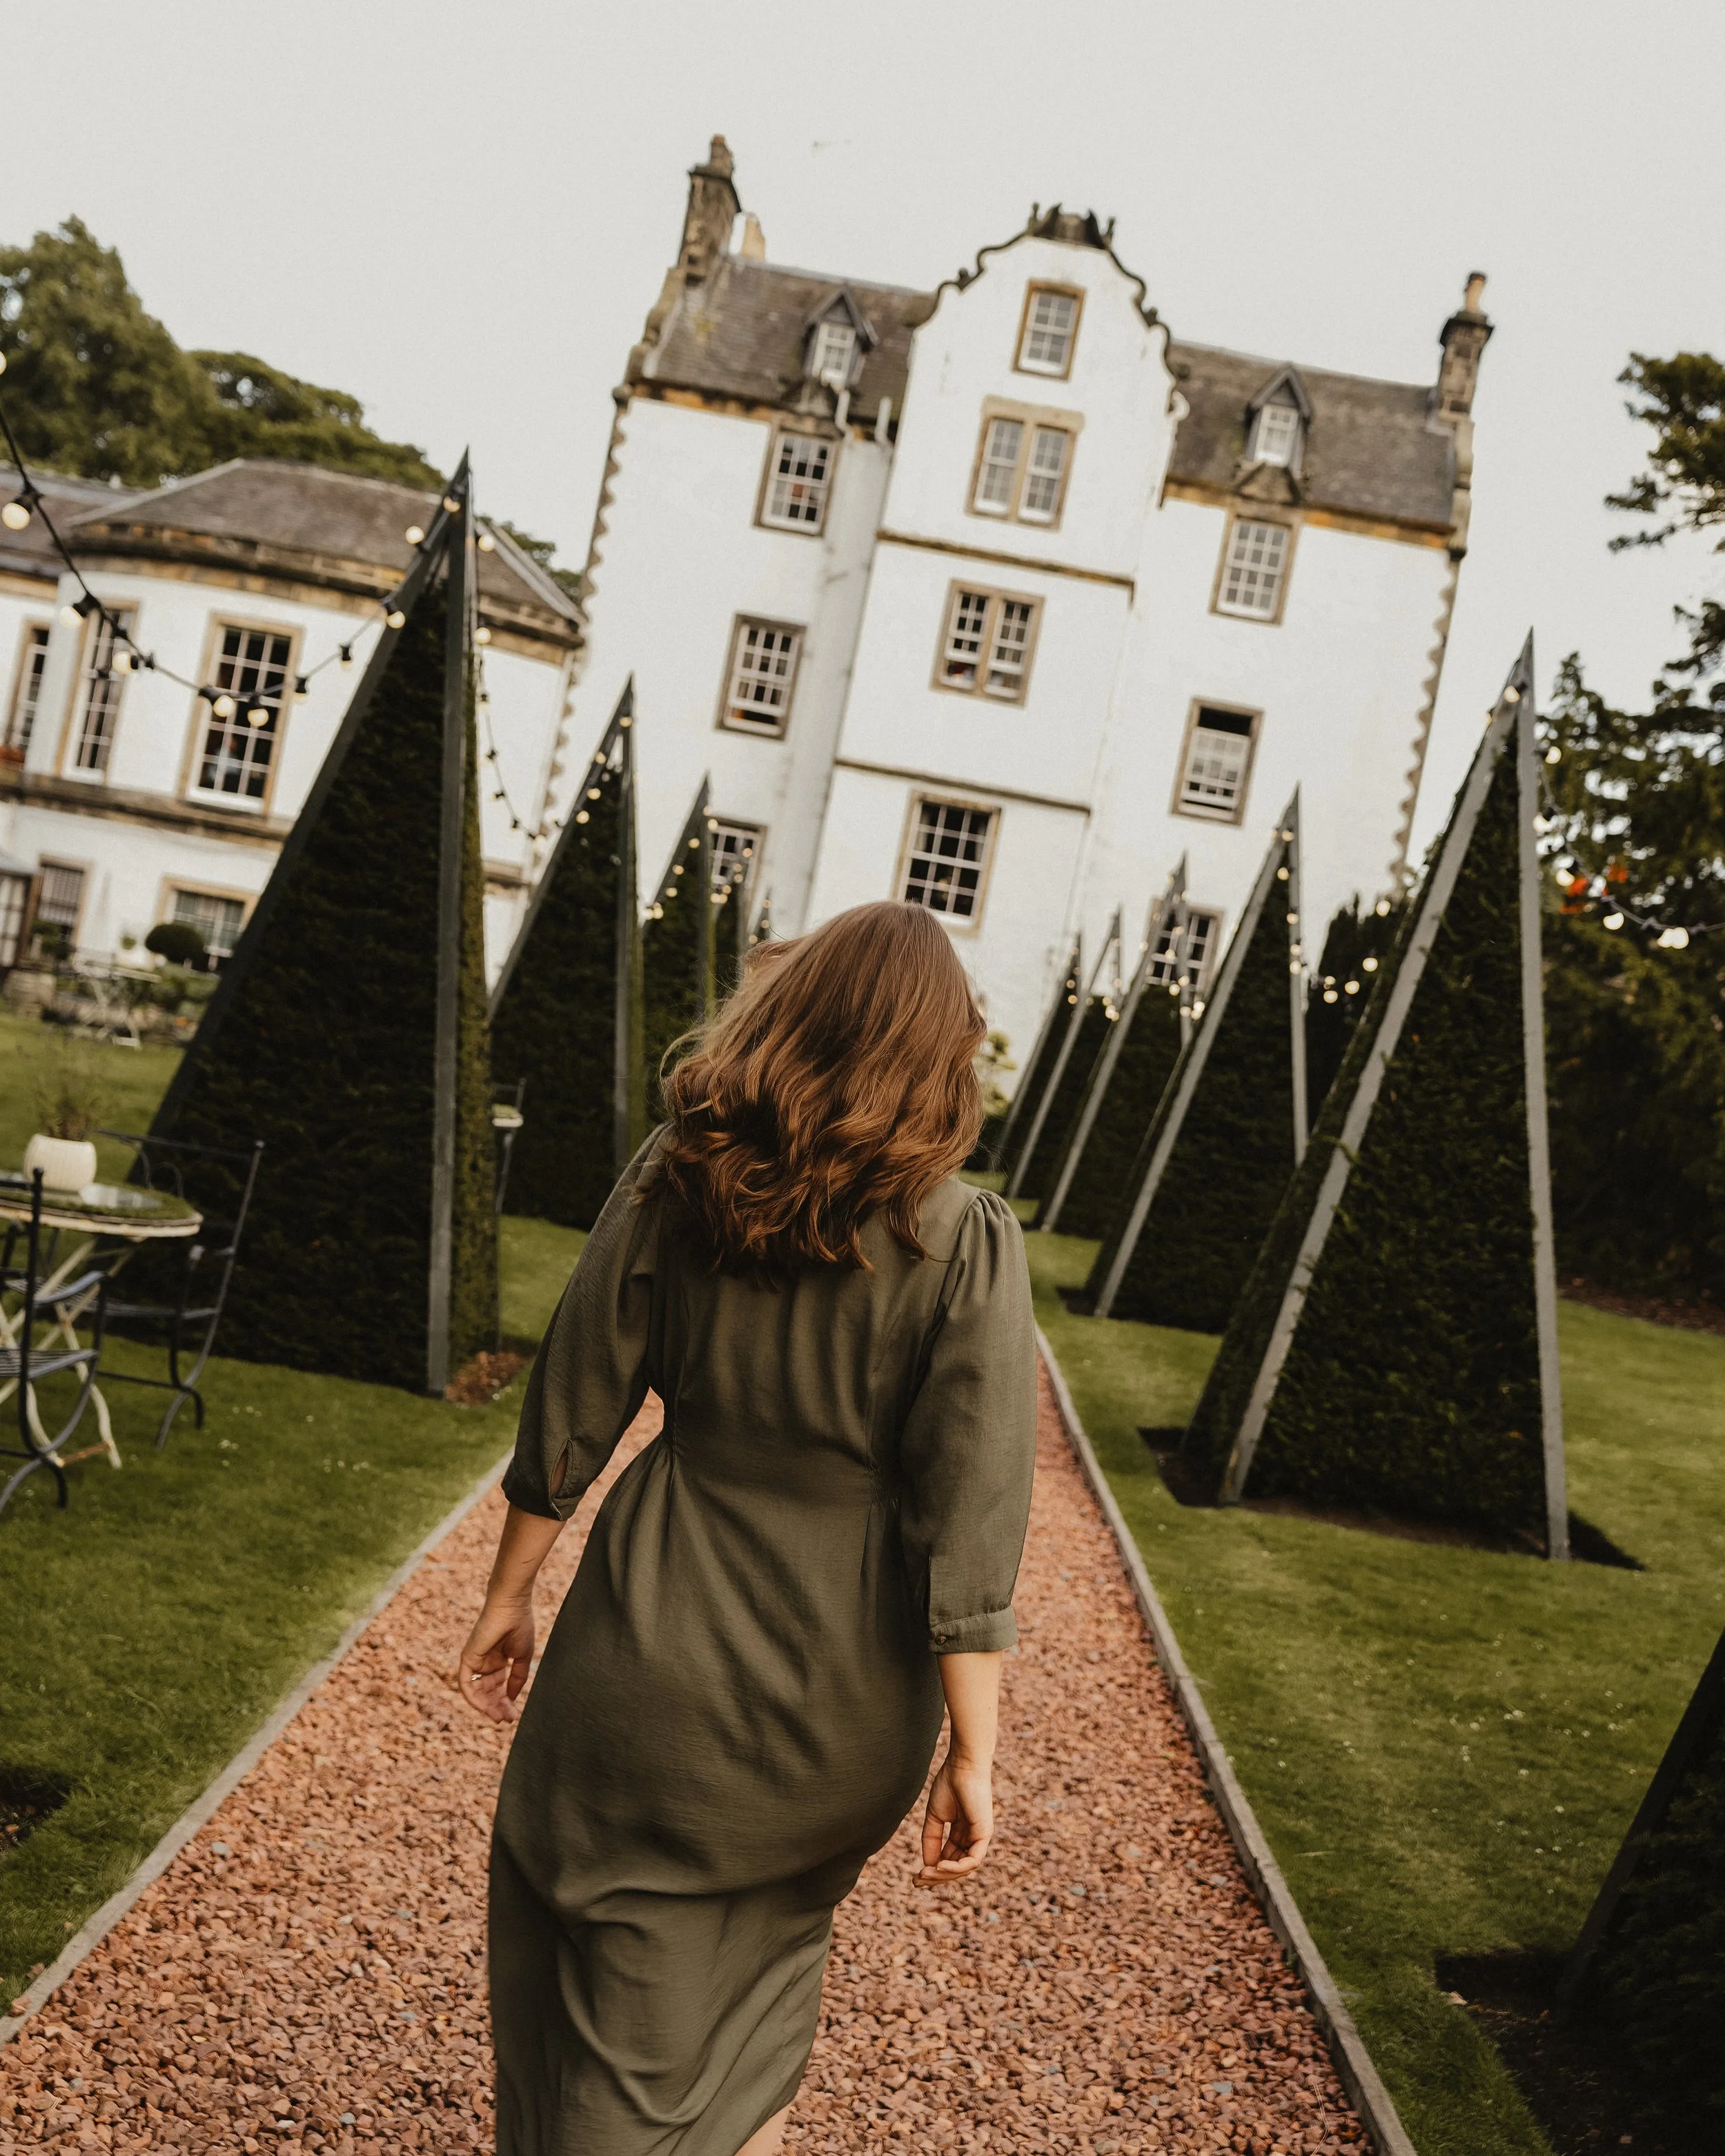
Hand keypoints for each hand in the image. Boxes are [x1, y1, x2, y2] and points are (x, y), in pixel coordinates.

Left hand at [451, 1596, 535, 1722]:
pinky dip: (473, 1698)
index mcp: (499, 1661)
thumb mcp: (523, 1657)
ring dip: (487, 1706)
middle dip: (497, 1707)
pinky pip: (466, 1684)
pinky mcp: (467, 1659)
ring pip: (477, 1692)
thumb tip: (512, 1698)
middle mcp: (486, 1663)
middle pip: (489, 1692)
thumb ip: (517, 1678)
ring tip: (499, 1716)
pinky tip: (485, 1708)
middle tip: (507, 1719)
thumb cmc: (520, 1626)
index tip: (514, 1715)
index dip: (506, 1702)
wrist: (511, 1607)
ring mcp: (476, 1661)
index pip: (499, 1687)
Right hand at [915, 1750, 993, 1884]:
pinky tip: (941, 1866)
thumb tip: (928, 1865)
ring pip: (964, 1869)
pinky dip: (957, 1867)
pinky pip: (973, 1860)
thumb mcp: (935, 1817)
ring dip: (944, 1874)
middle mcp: (971, 1839)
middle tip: (918, 1881)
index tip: (915, 1878)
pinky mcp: (984, 1834)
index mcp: (961, 1835)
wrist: (961, 1766)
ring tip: (926, 1873)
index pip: (948, 1861)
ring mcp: (979, 1837)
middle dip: (936, 1878)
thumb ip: (931, 1839)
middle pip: (955, 1868)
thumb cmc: (949, 1785)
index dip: (933, 1871)